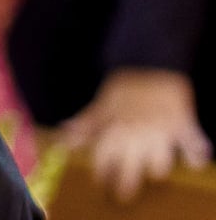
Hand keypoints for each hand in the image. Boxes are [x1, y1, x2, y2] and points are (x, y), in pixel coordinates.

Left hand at [62, 68, 212, 202]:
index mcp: (114, 129)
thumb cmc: (124, 89)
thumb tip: (63, 141)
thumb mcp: (101, 106)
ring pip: (159, 164)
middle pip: (129, 170)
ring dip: (157, 171)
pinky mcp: (182, 123)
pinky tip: (196, 161)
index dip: (101, 176)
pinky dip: (196, 152)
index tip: (100, 186)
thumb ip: (86, 126)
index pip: (103, 160)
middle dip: (126, 185)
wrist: (150, 64)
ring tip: (154, 174)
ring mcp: (159, 130)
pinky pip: (192, 142)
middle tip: (124, 196)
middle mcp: (135, 133)